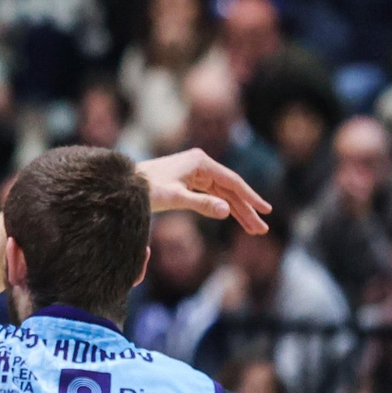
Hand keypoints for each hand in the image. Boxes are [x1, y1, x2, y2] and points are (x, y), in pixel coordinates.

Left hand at [136, 149, 270, 232]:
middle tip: (261, 229)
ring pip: (223, 194)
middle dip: (246, 210)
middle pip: (230, 189)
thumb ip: (202, 204)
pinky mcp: (189, 181)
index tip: (265, 211)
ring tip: (253, 230)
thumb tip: (227, 211)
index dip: (250, 198)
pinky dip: (222, 207)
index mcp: (201, 162)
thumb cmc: (147, 189)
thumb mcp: (175, 198)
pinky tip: (233, 217)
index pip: (233, 182)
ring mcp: (196, 172)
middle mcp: (201, 164)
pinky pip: (212, 195)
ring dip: (237, 211)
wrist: (126, 184)